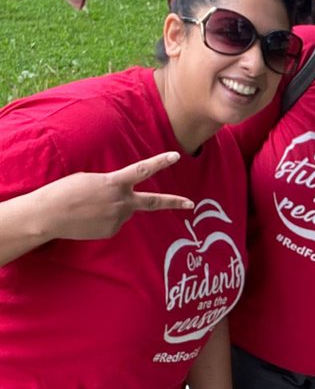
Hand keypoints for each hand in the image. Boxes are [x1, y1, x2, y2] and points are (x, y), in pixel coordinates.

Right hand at [41, 151, 192, 241]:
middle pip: (152, 202)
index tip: (175, 157)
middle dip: (173, 202)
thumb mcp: (91, 179)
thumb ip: (112, 185)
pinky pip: (114, 223)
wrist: (50, 215)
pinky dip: (104, 219)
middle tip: (190, 204)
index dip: (160, 162)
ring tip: (90, 207)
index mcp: (115, 183)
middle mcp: (121, 202)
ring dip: (113, 208)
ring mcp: (118, 219)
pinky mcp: (111, 231)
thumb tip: (123, 197)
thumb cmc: (66, 191)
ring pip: (124, 211)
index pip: (142, 170)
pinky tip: (89, 218)